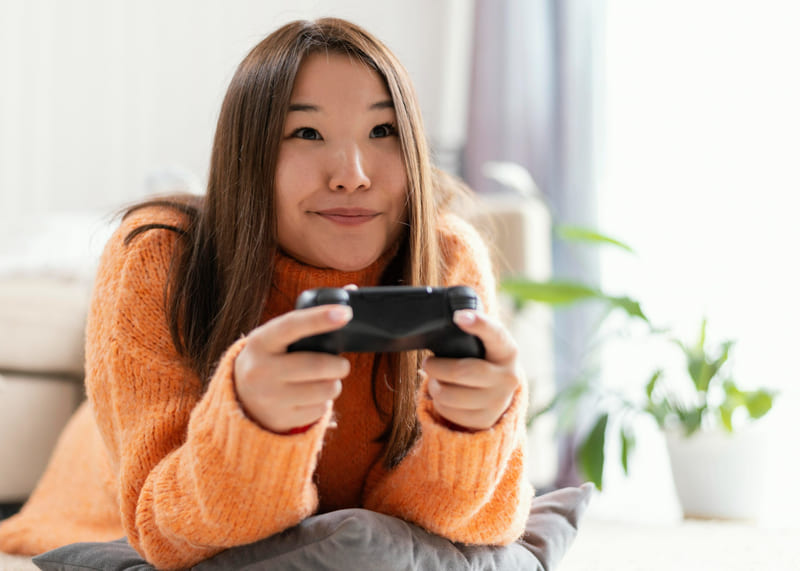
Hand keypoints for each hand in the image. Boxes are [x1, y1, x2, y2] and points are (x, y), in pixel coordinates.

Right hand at [233, 305, 352, 432]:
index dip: (320, 318)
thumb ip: (311, 317)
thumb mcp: (279, 337)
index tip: (346, 313)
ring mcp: (269, 398)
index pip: (293, 325)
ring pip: (325, 390)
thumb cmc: (272, 358)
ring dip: (333, 384)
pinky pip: (319, 410)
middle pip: (317, 366)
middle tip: (341, 364)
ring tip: (323, 381)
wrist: (240, 399)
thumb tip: (352, 289)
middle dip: (339, 365)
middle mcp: (260, 370)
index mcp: (261, 341)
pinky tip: (309, 397)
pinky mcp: (279, 420)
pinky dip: (323, 402)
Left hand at [422, 310, 522, 430]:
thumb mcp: (484, 346)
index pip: (495, 334)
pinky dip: (439, 404)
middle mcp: (508, 377)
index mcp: (507, 351)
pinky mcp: (486, 420)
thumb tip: (450, 318)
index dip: (478, 324)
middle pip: (462, 371)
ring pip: (450, 395)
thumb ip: (470, 335)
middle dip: (437, 367)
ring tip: (435, 380)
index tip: (458, 316)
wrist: (498, 393)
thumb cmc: (482, 360)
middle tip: (428, 363)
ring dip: (434, 386)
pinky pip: (450, 412)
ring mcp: (498, 402)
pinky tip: (445, 396)